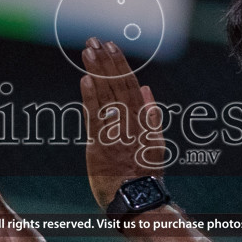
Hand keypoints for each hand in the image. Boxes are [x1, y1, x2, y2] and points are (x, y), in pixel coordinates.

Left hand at [78, 38, 164, 208]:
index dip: (119, 64)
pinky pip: (95, 117)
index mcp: (143, 121)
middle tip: (95, 40)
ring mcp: (115, 134)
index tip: (111, 47)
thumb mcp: (156, 143)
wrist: (137, 201)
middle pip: (117, 85)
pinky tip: (85, 79)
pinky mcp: (100, 146)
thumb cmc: (144, 175)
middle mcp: (130, 123)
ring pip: (106, 96)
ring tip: (88, 51)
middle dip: (105, 61)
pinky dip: (91, 97)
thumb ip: (151, 115)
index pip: (129, 85)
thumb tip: (146, 89)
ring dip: (96, 71)